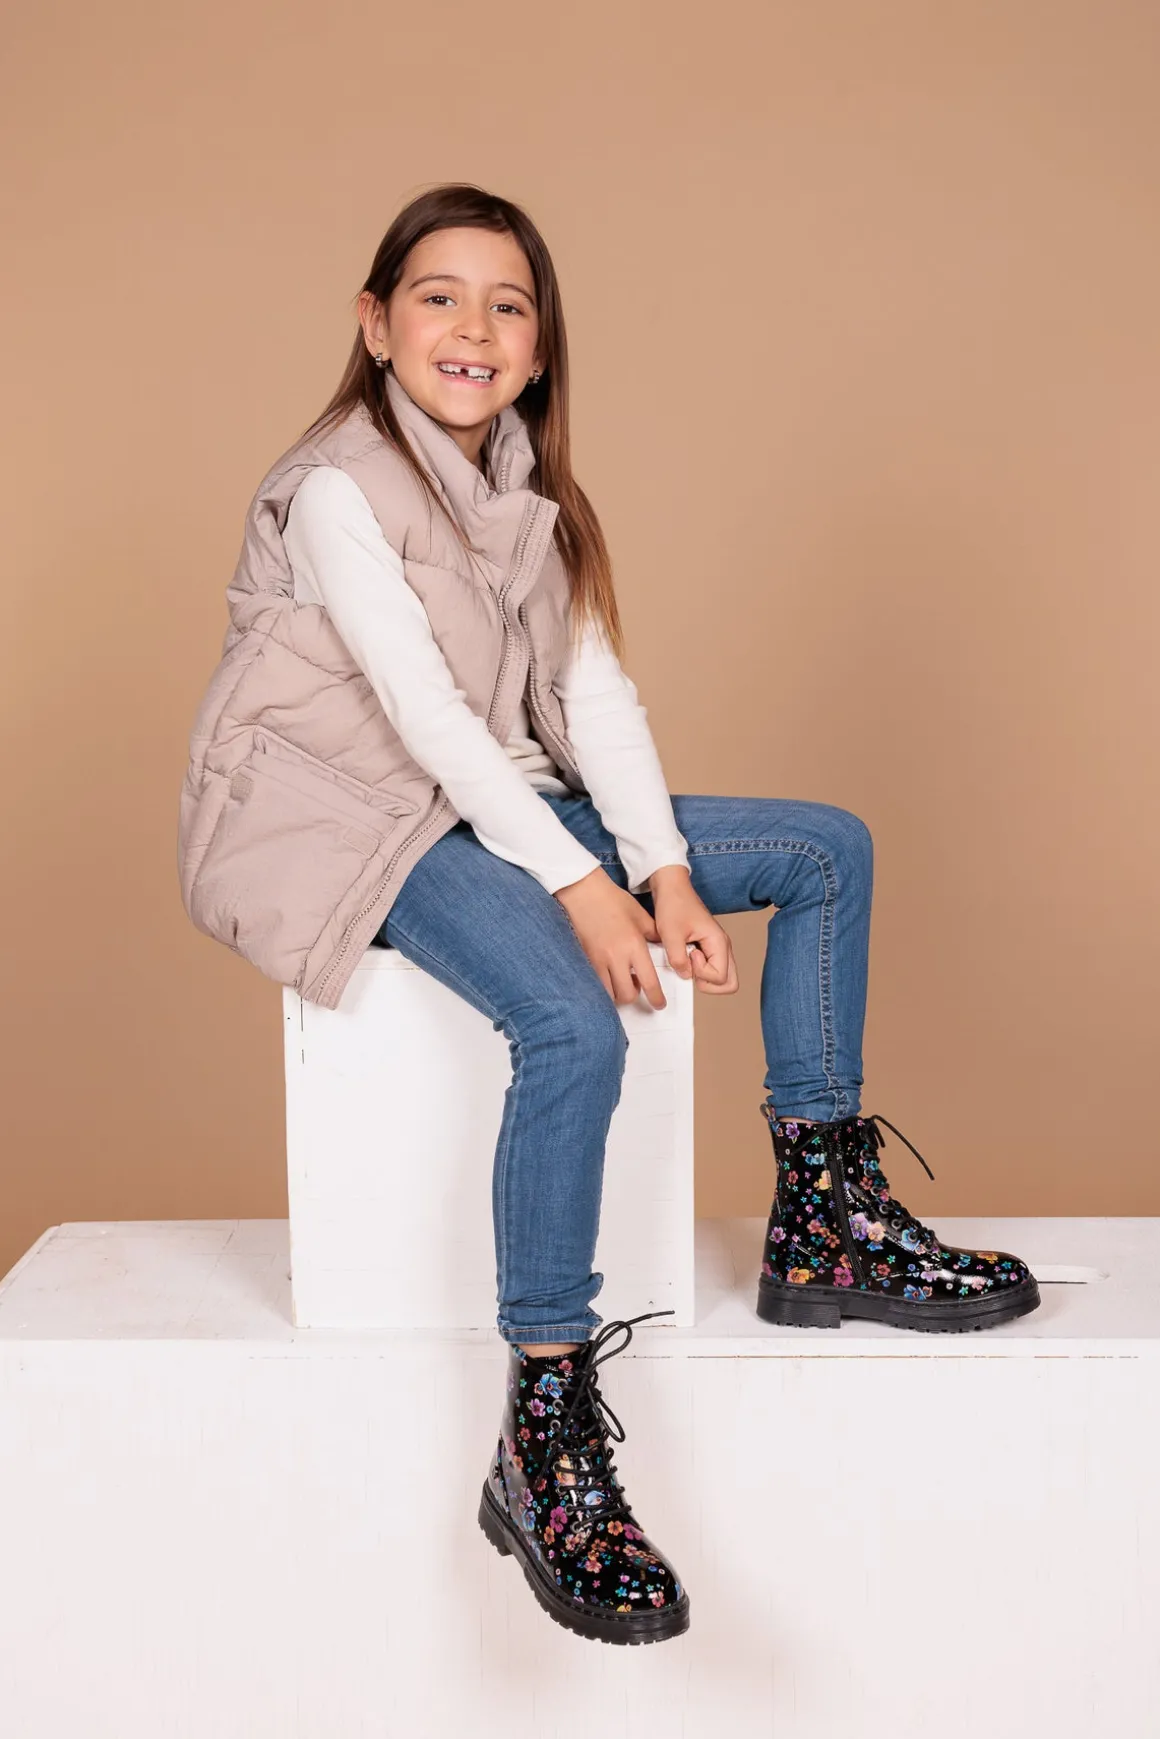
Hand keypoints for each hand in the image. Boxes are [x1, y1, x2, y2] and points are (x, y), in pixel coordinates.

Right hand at [553, 864, 736, 1007]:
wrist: (585, 893)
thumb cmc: (613, 901)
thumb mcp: (641, 916)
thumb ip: (654, 934)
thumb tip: (664, 947)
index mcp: (634, 945)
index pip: (648, 981)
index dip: (656, 998)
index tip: (659, 1004)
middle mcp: (616, 956)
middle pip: (627, 994)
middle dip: (634, 997)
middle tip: (635, 986)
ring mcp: (598, 960)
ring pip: (609, 993)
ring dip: (617, 993)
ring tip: (620, 980)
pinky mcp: (585, 959)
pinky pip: (595, 983)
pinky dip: (603, 986)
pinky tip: (608, 975)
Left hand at [646, 864, 738, 995]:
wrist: (672, 888)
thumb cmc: (674, 904)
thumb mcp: (670, 934)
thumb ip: (678, 959)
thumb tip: (686, 976)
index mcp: (719, 942)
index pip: (720, 977)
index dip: (701, 973)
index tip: (689, 955)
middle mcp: (723, 946)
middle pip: (729, 983)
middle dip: (708, 983)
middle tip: (690, 968)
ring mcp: (718, 948)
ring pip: (721, 978)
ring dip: (703, 977)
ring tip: (687, 960)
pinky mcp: (709, 948)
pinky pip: (712, 969)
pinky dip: (698, 970)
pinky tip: (685, 956)